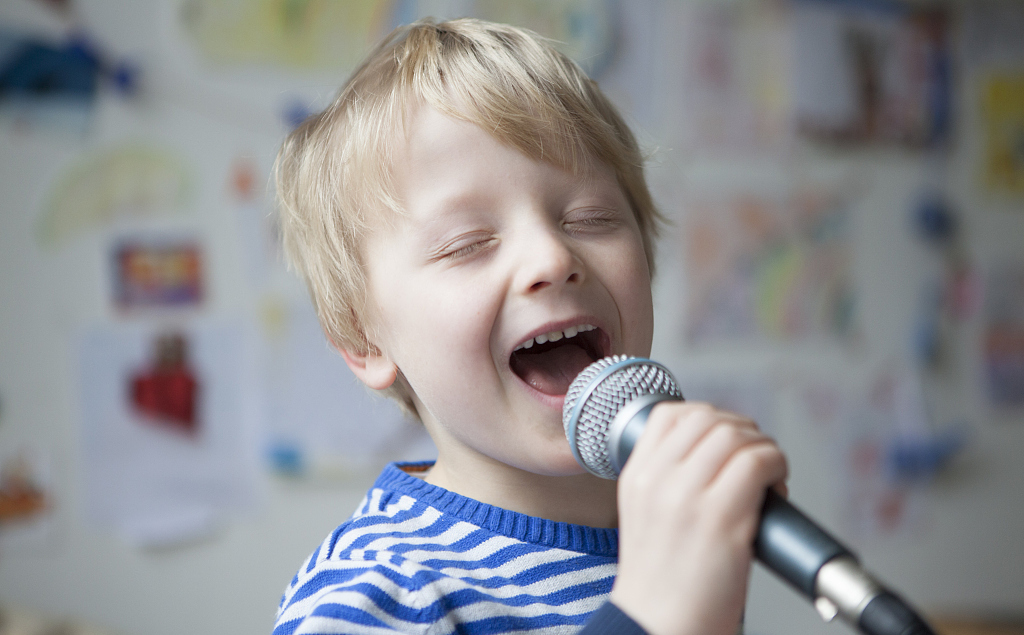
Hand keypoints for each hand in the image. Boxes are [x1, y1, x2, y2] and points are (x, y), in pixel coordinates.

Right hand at [609, 401, 787, 634]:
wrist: (658, 628)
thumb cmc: (664, 585)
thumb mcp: (646, 519)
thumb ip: (669, 483)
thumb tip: (720, 455)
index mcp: (636, 478)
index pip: (670, 414)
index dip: (708, 417)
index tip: (726, 440)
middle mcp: (657, 480)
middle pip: (708, 418)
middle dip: (742, 431)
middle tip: (755, 460)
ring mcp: (687, 495)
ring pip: (736, 434)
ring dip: (763, 449)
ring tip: (768, 479)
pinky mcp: (721, 516)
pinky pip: (758, 461)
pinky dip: (777, 466)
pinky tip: (776, 492)